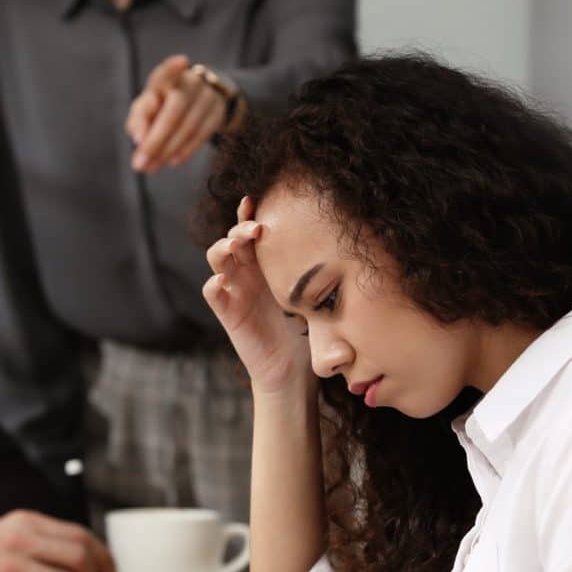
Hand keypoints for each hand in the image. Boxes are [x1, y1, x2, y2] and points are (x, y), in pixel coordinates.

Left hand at [126, 54, 236, 172]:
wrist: (197, 99)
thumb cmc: (162, 104)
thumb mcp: (147, 106)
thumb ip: (139, 118)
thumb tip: (138, 137)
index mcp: (166, 76)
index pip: (169, 69)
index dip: (174, 67)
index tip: (182, 61)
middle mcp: (189, 82)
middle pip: (176, 107)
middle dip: (156, 139)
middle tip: (139, 164)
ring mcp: (206, 97)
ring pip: (188, 125)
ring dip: (167, 150)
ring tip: (151, 168)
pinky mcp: (217, 112)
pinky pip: (203, 133)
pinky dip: (186, 149)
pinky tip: (173, 161)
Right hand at [203, 197, 314, 395]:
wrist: (293, 371)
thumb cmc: (310, 333)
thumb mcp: (323, 300)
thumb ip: (333, 283)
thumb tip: (359, 264)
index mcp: (269, 264)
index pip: (254, 231)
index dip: (251, 213)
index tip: (258, 200)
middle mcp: (249, 272)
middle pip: (234, 237)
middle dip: (240, 227)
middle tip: (255, 228)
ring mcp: (236, 290)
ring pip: (218, 258)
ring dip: (223, 247)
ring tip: (235, 245)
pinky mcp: (228, 312)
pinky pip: (212, 293)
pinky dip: (214, 285)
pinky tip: (223, 281)